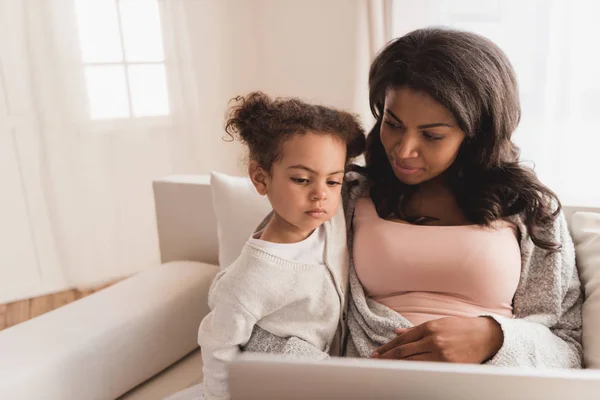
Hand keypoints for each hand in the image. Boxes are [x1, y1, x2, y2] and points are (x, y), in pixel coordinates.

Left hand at [371, 316, 502, 362]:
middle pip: (403, 352)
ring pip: (412, 362)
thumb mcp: (438, 323)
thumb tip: (397, 332)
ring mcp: (440, 354)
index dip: (387, 348)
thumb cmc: (461, 328)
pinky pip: (426, 369)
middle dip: (387, 358)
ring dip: (396, 366)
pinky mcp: (448, 365)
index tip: (376, 353)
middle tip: (374, 362)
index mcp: (429, 327)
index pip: (402, 340)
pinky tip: (404, 373)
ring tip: (385, 369)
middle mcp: (433, 340)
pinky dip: (413, 371)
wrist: (486, 336)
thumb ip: (416, 329)